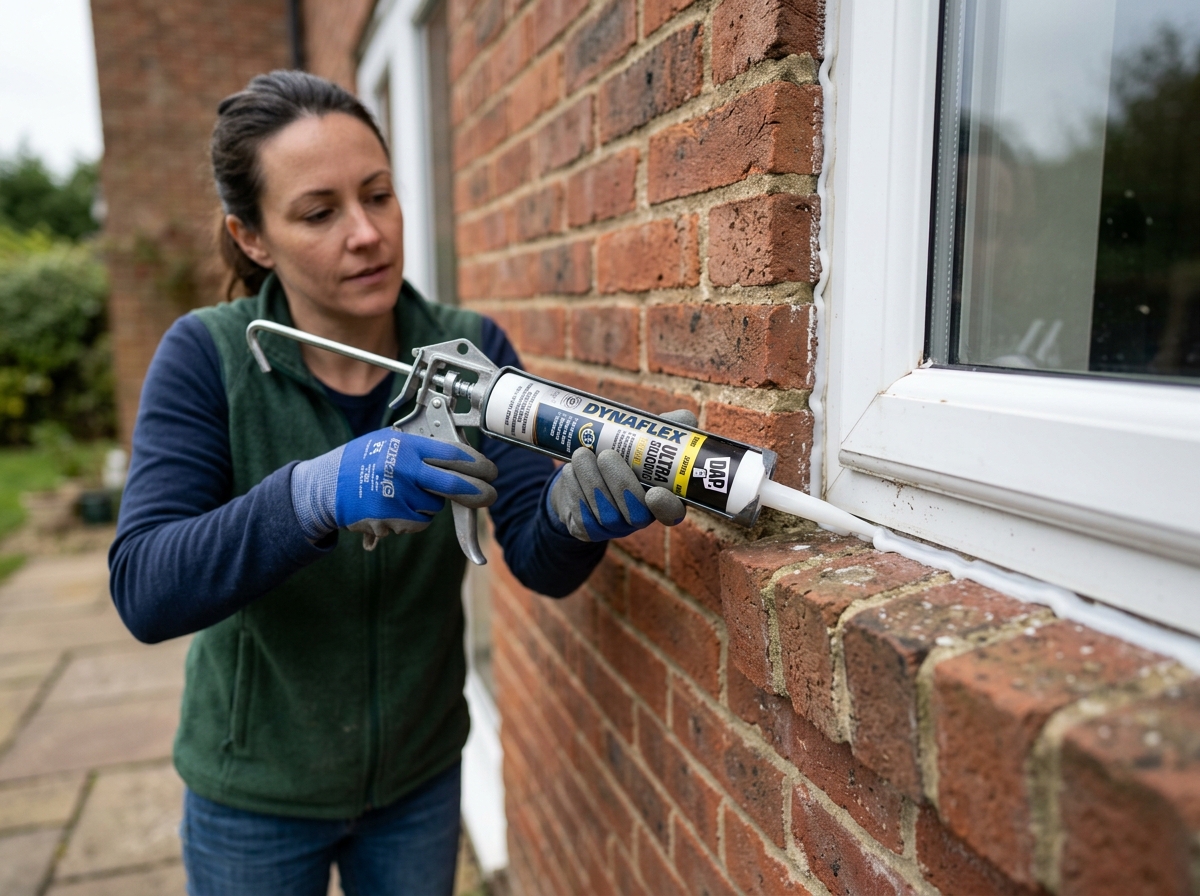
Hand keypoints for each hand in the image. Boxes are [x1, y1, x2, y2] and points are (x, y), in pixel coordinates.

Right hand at [292, 428, 496, 545]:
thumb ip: (421, 448)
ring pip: (435, 505)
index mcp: (406, 446)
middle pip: (454, 485)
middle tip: (490, 494)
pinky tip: (393, 506)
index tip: (491, 471)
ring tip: (401, 492)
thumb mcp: (389, 441)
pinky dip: (413, 517)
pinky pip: (419, 521)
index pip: (453, 454)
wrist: (326, 487)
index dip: (478, 465)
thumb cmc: (362, 460)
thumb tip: (461, 456)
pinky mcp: (392, 519)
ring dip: (429, 502)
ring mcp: (398, 496)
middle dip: (478, 492)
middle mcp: (403, 470)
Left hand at [547, 409, 697, 541]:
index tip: (654, 492)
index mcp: (661, 498)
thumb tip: (683, 420)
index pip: (673, 514)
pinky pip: (582, 517)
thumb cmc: (623, 453)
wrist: (584, 472)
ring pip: (605, 515)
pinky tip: (570, 471)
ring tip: (581, 454)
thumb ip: (668, 428)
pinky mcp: (587, 530)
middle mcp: (640, 518)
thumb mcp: (647, 437)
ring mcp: (613, 528)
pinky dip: (574, 491)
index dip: (666, 508)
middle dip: (620, 484)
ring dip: (592, 482)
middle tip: (605, 454)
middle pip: (635, 515)